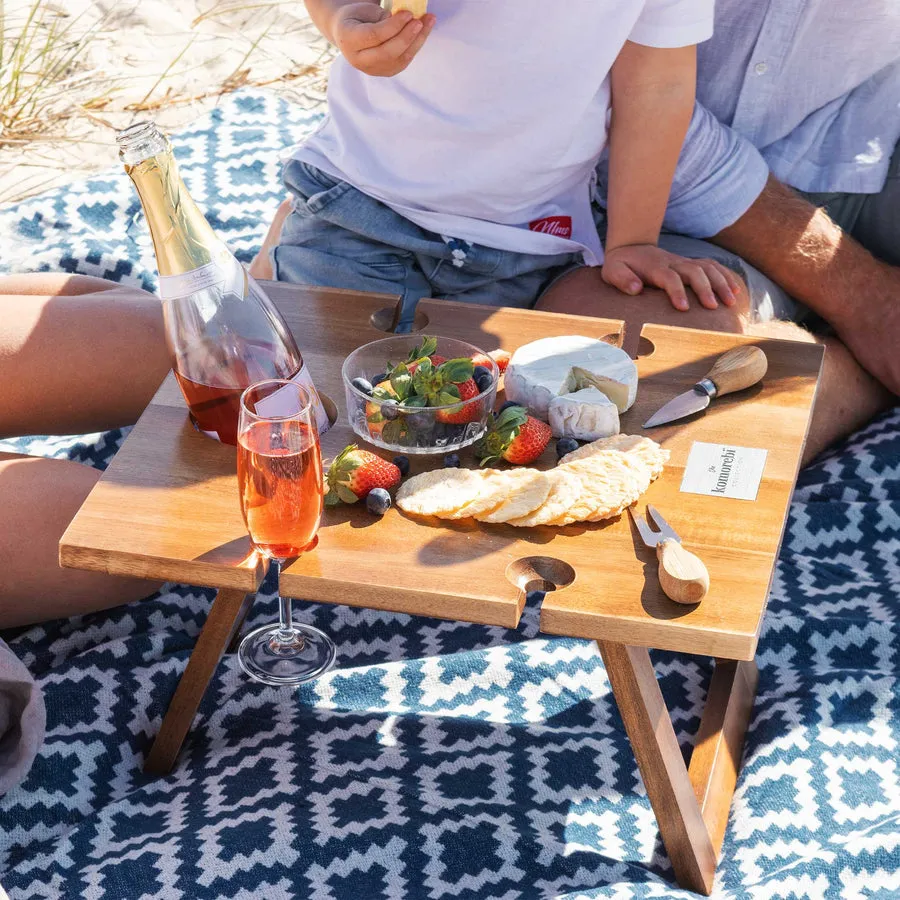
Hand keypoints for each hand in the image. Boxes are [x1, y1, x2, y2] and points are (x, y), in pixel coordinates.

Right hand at [332, 3, 434, 76]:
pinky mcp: (385, 72)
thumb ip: (383, 19)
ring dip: (417, 41)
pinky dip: (416, 46)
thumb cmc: (358, 18)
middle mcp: (359, 60)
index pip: (374, 36)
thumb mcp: (366, 12)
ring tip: (429, 21)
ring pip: (399, 59)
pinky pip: (403, 61)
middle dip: (406, 37)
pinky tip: (424, 32)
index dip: (393, 26)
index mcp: (348, 39)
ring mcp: (373, 70)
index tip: (408, 14)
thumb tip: (408, 21)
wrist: (350, 35)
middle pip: (387, 53)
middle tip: (420, 21)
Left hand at [602, 243, 743, 310]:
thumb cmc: (620, 265)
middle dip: (705, 288)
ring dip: (721, 283)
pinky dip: (725, 276)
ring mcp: (684, 262)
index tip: (684, 308)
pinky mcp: (691, 264)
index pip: (669, 277)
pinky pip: (712, 266)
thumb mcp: (612, 271)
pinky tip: (736, 290)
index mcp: (654, 267)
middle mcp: (673, 262)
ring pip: (707, 268)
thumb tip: (637, 289)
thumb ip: (622, 279)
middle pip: (694, 271)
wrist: (630, 247)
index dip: (677, 291)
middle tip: (713, 307)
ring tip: (730, 301)